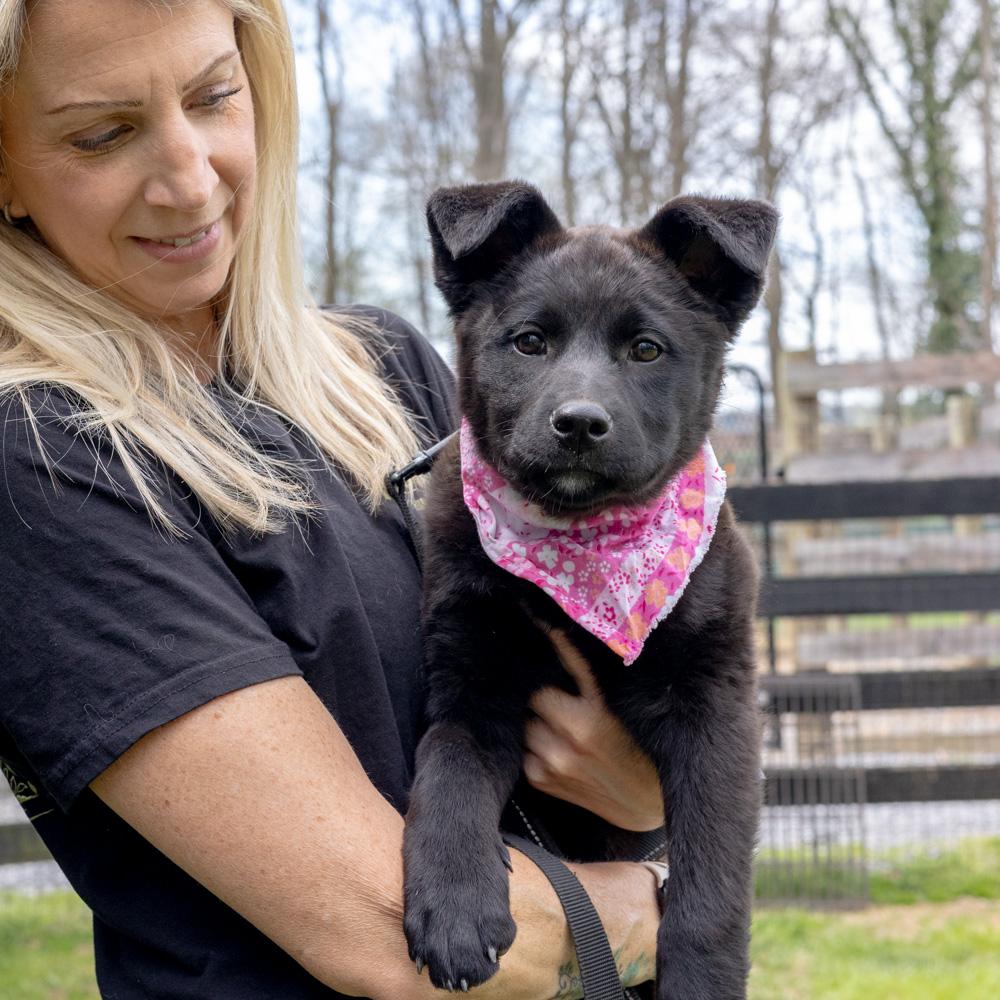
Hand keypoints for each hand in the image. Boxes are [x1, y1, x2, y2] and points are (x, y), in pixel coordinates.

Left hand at [524, 630, 665, 831]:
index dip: (545, 684)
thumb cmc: (631, 744)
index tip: (556, 684)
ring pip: (523, 728)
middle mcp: (557, 749)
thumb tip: (550, 630)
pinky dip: (535, 746)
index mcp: (578, 723)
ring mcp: (545, 769)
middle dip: (541, 704)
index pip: (536, 690)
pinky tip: (557, 748)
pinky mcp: (539, 783)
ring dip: (536, 724)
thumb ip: (575, 666)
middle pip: (528, 708)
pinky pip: (524, 750)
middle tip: (561, 706)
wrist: (641, 800)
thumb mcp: (607, 701)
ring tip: (559, 728)